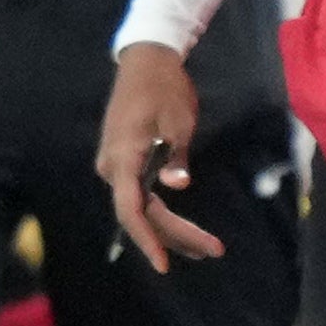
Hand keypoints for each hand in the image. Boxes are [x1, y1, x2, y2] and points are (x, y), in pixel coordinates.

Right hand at [95, 42, 223, 272]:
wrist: (146, 60)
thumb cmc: (164, 88)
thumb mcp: (178, 121)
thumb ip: (176, 157)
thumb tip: (178, 186)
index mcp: (123, 158)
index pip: (132, 210)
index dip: (149, 240)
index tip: (165, 265)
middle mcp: (112, 167)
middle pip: (140, 213)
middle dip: (175, 236)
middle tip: (213, 251)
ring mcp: (114, 165)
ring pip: (139, 207)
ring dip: (169, 229)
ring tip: (203, 247)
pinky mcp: (123, 161)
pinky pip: (138, 195)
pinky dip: (159, 213)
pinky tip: (179, 227)